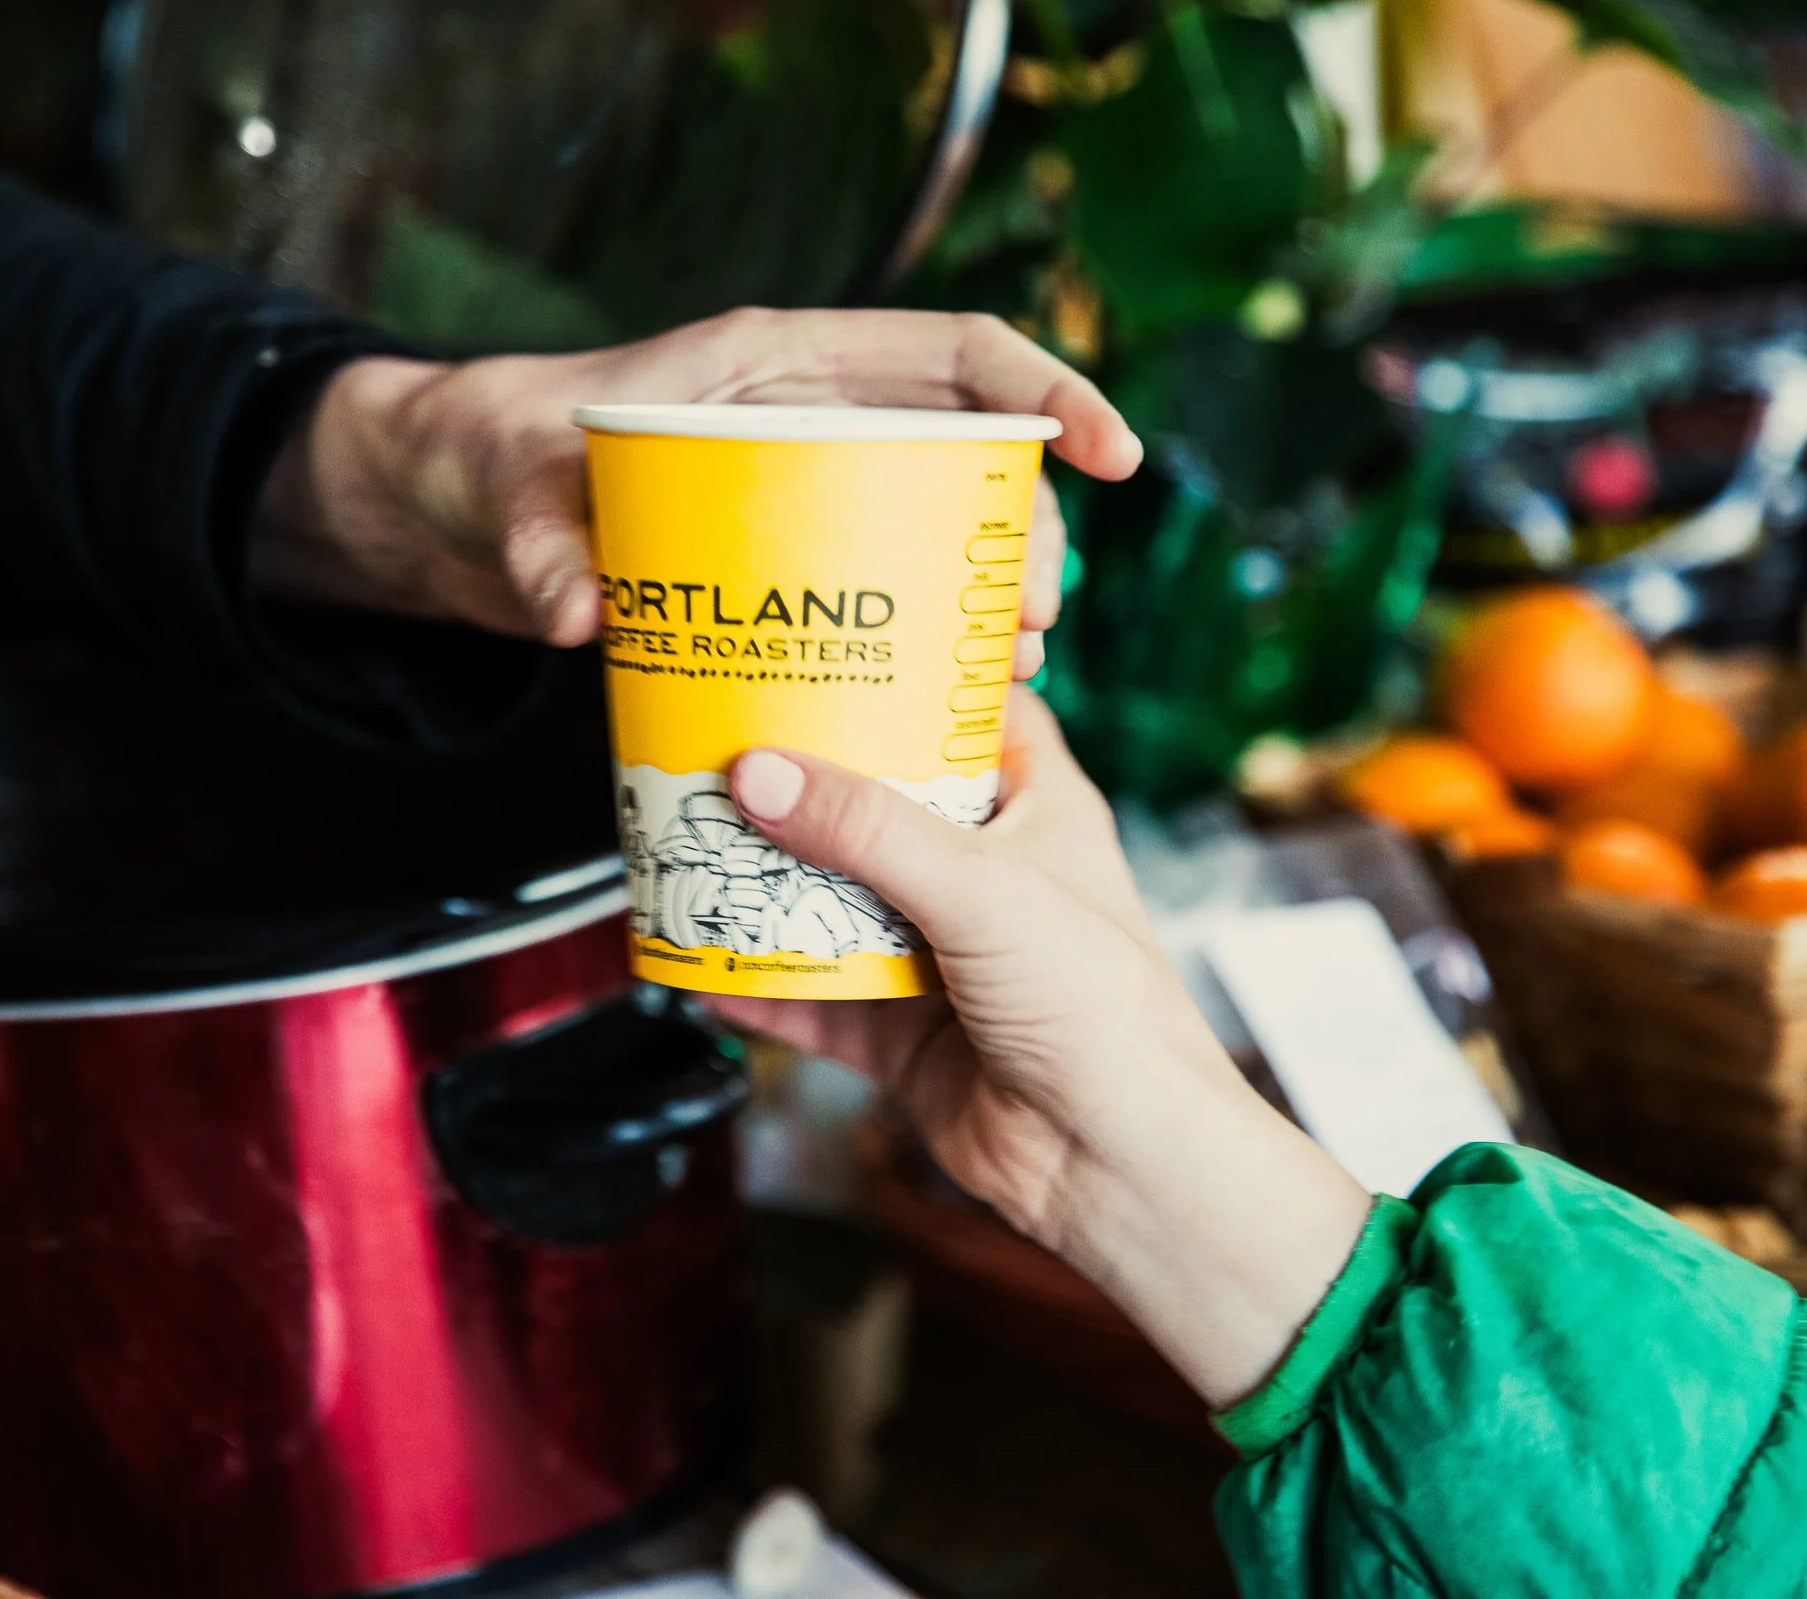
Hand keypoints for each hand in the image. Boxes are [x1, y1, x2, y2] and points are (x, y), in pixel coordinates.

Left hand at [252, 308, 1142, 674]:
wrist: (455, 497)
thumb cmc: (491, 455)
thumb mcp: (510, 491)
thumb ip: (540, 543)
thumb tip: (581, 614)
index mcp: (778, 360)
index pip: (953, 349)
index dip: (1047, 388)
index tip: (1110, 453)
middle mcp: (809, 418)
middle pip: (969, 454)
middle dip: (1029, 531)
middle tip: (1033, 623)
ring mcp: (803, 491)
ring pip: (939, 527)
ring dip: (988, 594)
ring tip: (1012, 671)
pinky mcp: (784, 557)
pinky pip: (883, 583)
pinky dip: (924, 634)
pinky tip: (946, 697)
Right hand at [702, 693, 1371, 1409]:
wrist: (1115, 1163)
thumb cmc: (1105, 1012)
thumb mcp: (984, 889)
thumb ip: (869, 830)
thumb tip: (762, 775)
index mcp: (1035, 810)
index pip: (975, 710)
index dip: (913, 672)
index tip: (832, 643)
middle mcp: (984, 873)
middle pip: (877, 804)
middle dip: (803, 781)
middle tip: (721, 739)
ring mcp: (938, 953)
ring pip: (833, 901)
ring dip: (767, 885)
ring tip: (690, 844)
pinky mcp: (902, 1031)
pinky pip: (812, 996)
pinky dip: (759, 985)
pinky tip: (706, 969)